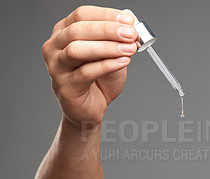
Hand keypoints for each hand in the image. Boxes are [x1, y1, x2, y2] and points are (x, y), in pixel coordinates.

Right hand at [42, 6, 139, 126]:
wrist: (91, 109)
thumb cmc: (99, 80)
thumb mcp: (112, 54)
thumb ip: (118, 39)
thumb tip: (130, 22)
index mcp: (63, 32)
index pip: (82, 14)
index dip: (106, 15)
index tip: (129, 21)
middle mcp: (55, 47)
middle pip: (78, 30)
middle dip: (108, 30)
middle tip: (131, 34)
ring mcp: (56, 67)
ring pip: (77, 50)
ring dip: (107, 47)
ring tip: (129, 49)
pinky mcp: (65, 86)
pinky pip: (85, 72)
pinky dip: (107, 65)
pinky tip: (123, 62)